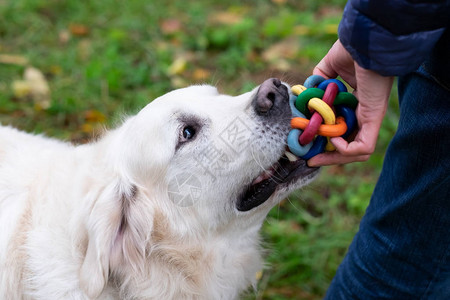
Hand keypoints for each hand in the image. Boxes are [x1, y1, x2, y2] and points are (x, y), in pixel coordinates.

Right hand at [307, 40, 393, 166]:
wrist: (366, 40)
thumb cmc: (352, 49)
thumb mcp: (329, 67)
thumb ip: (319, 79)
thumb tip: (307, 91)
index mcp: (356, 103)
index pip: (343, 130)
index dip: (326, 139)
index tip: (309, 143)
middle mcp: (365, 113)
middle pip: (350, 145)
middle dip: (329, 156)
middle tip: (310, 158)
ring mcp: (370, 117)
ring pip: (358, 152)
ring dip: (335, 158)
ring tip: (316, 155)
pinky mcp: (373, 117)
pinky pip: (363, 146)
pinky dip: (345, 150)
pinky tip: (331, 138)